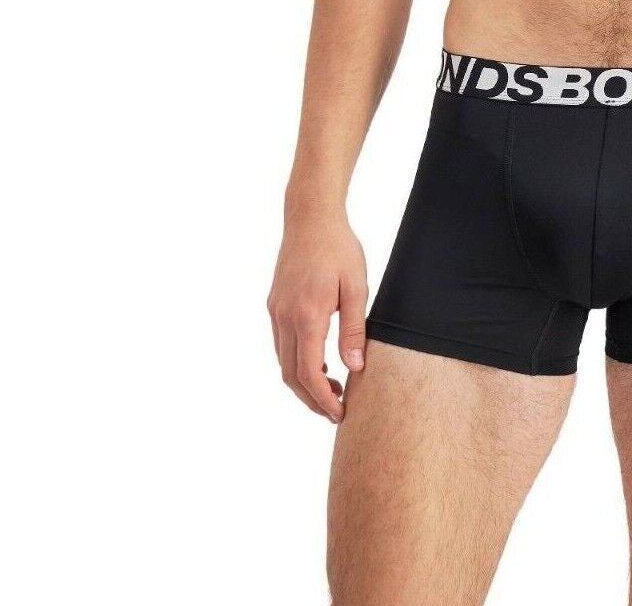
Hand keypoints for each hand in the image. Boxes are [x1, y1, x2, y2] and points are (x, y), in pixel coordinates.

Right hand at [267, 209, 367, 422]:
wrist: (310, 218)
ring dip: (304, 382)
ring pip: (283, 362)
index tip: (339, 414)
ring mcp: (276, 312)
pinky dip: (297, 362)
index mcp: (307, 316)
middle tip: (336, 411)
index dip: (322, 400)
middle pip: (291, 375)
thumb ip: (354, 330)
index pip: (308, 373)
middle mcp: (284, 317)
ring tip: (333, 388)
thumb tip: (355, 368)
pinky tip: (321, 362)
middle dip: (312, 399)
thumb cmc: (339, 249)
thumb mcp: (357, 288)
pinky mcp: (274, 305)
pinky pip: (282, 344)